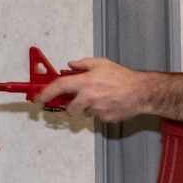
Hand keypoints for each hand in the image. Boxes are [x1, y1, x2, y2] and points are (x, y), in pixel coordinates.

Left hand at [36, 57, 151, 120]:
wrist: (141, 92)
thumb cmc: (122, 77)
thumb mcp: (101, 63)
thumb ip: (83, 64)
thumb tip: (70, 65)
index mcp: (85, 82)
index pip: (60, 87)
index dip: (48, 92)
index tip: (42, 97)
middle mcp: (88, 97)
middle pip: (70, 108)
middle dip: (70, 107)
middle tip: (76, 102)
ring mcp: (97, 110)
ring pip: (85, 113)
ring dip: (88, 108)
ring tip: (101, 99)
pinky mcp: (105, 118)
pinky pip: (97, 117)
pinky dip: (100, 111)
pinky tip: (110, 104)